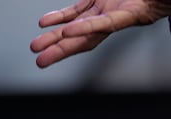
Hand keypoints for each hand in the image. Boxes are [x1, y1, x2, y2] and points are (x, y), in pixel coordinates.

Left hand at [30, 0, 170, 67]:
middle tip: (41, 61)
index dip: (89, 29)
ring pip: (77, 27)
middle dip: (62, 49)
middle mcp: (117, 16)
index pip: (108, 24)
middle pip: (86, 37)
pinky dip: (60, 18)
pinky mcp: (100, 1)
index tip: (68, 34)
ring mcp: (106, 9)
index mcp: (135, 13)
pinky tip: (43, 25)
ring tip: (35, 48)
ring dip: (55, 38)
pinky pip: (77, 12)